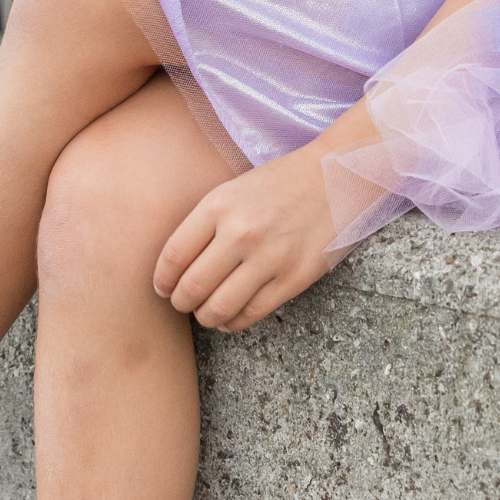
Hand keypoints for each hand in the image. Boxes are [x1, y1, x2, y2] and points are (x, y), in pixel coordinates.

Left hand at [153, 144, 337, 331]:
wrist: (337, 177)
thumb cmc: (281, 183)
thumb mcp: (234, 189)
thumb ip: (205, 223)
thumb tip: (176, 267)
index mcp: (219, 205)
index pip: (174, 256)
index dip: (162, 280)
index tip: (162, 288)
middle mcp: (241, 232)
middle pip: (192, 287)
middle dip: (181, 302)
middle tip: (183, 303)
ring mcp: (269, 257)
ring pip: (219, 308)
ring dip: (206, 317)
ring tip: (206, 313)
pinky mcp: (294, 278)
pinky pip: (252, 313)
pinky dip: (234, 322)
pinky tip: (230, 317)